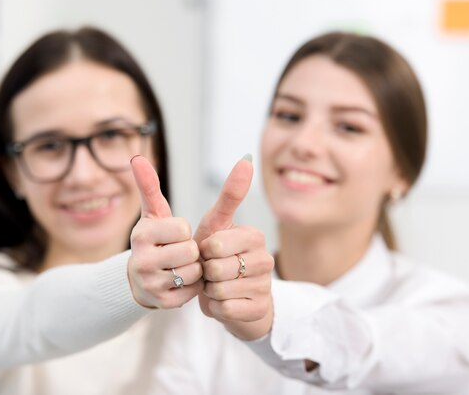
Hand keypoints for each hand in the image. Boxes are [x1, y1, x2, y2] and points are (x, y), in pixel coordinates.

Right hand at [128, 156, 202, 308]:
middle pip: (190, 251)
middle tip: (180, 251)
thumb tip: (136, 157)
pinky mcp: (162, 303)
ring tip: (182, 265)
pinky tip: (181, 280)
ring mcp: (151, 284)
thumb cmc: (154, 240)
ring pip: (194, 272)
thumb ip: (148, 186)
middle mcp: (142, 261)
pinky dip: (193, 285)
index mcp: (141, 235)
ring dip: (195, 268)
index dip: (184, 230)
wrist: (138, 279)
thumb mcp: (153, 213)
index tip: (174, 234)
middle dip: (192, 250)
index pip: (183, 228)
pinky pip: (193, 291)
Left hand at [195, 157, 274, 339]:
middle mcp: (265, 259)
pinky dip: (215, 307)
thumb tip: (248, 159)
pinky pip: (223, 308)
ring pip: (219, 289)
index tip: (210, 251)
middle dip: (204, 271)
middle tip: (212, 271)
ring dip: (209, 290)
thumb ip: (230, 193)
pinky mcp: (258, 309)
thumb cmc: (218, 256)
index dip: (203, 250)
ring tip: (217, 285)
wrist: (230, 296)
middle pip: (215, 267)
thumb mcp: (217, 223)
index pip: (215, 243)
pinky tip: (223, 301)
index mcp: (254, 235)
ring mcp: (264, 286)